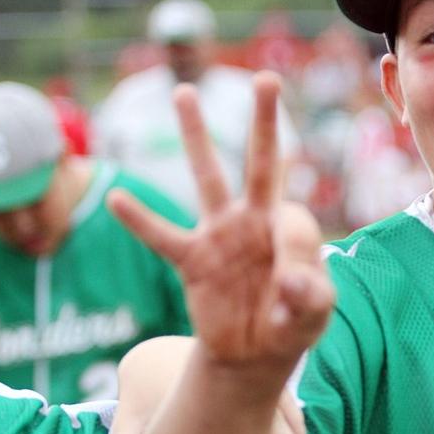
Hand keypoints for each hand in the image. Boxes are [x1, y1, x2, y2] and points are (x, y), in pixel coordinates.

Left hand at [98, 378, 307, 433]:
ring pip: (284, 416)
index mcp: (204, 400)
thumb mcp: (130, 422)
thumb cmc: (142, 395)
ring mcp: (250, 375)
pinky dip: (296, 427)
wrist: (157, 352)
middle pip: (270, 431)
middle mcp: (233, 385)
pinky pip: (287, 402)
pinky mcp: (259, 371)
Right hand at [108, 72, 334, 371]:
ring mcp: (220, 235)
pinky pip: (163, 237)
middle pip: (261, 161)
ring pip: (207, 178)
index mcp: (289, 228)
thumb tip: (287, 277)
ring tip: (185, 93)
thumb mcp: (315, 313)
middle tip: (266, 78)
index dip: (293, 250)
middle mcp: (254, 220)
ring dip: (197, 136)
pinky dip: (141, 222)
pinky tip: (118, 200)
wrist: (254, 355)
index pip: (294, 218)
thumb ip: (310, 292)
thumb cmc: (292, 324)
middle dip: (265, 121)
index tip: (292, 287)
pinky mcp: (193, 260)